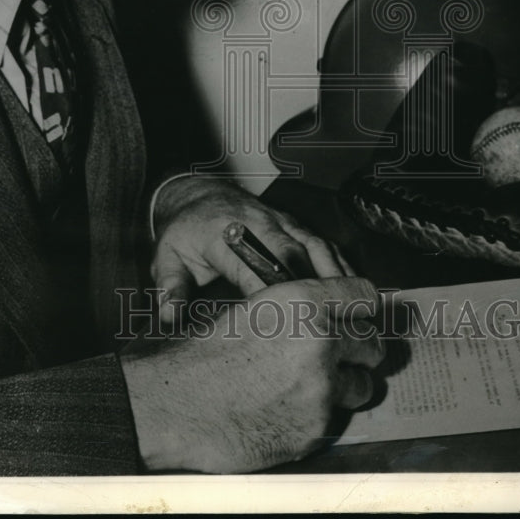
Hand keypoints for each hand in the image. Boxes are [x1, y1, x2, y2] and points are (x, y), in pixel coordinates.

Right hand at [121, 275, 382, 472]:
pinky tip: (287, 409)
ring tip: (309, 385)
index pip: (364, 296)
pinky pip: (335, 419)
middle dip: (358, 350)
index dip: (361, 307)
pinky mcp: (315, 429)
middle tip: (336, 354)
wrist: (174, 404)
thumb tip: (331, 313)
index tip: (358, 316)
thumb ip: (301, 307)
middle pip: (373, 344)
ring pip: (362, 386)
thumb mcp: (253, 307)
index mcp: (302, 300)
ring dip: (344, 385)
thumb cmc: (202, 353)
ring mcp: (322, 389)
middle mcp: (321, 341)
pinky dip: (318, 415)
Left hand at [151, 176, 350, 319]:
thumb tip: (169, 317)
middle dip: (312, 287)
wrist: (197, 195)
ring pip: (315, 246)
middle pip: (291, 254)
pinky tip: (353, 290)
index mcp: (224, 234)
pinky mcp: (293, 223)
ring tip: (353, 310)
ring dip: (334, 276)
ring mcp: (279, 220)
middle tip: (331, 322)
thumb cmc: (185, 232)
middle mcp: (257, 224)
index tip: (283, 325)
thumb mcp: (166, 258)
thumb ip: (170, 287)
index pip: (251, 267)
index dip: (269, 295)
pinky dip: (340, 264)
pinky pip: (323, 242)